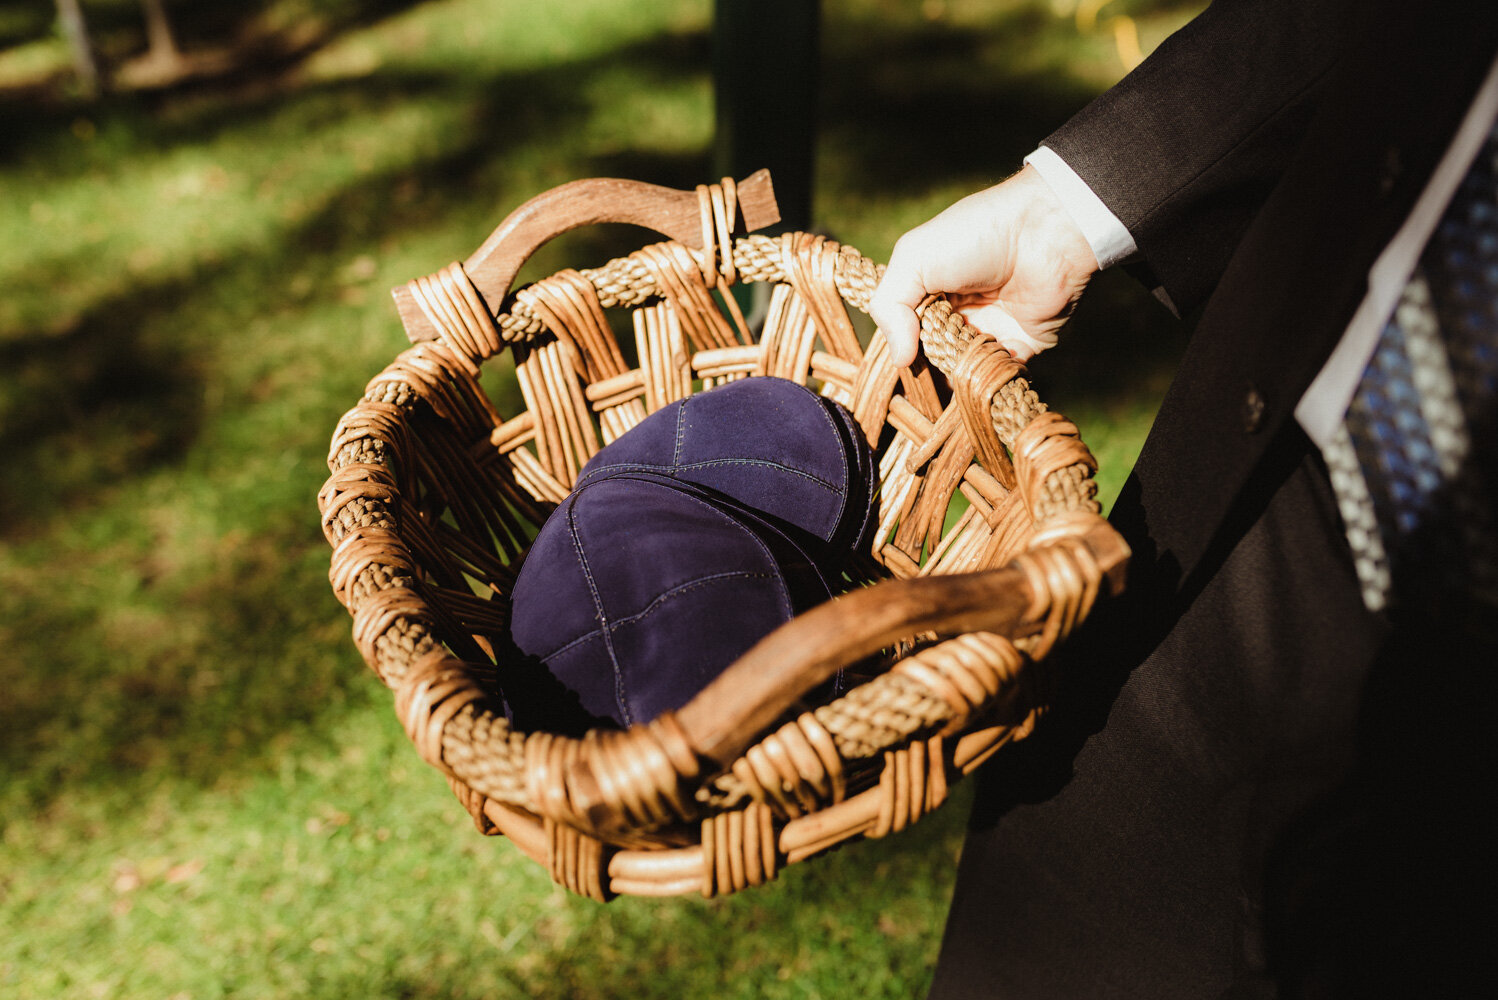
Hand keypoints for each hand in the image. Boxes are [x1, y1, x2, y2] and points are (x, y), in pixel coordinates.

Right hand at [868, 165, 1099, 366]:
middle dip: (931, 365)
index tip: (904, 359)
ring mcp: (992, 329)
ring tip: (960, 365)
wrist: (1045, 232)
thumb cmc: (975, 236)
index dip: (903, 346)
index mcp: (931, 289)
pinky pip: (1002, 373)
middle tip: (932, 367)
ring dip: (960, 374)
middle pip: (935, 354)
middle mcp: (959, 312)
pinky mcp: (1023, 343)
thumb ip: (890, 305)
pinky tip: (986, 367)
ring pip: (966, 369)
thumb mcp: (914, 257)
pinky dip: (992, 377)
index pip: (907, 330)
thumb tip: (899, 359)